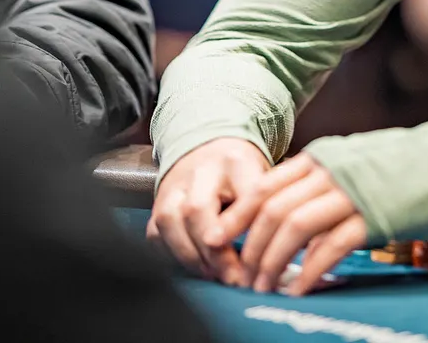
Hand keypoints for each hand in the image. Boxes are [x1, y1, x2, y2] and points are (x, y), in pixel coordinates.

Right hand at [148, 138, 269, 284]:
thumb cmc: (243, 175)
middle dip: (213, 251)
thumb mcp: (264, 181)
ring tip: (211, 274)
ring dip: (190, 255)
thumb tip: (271, 255)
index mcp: (237, 162)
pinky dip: (172, 255)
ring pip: (170, 219)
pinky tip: (193, 267)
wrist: (209, 150)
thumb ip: (267, 211)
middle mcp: (201, 170)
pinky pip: (156, 232)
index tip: (250, 258)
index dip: (243, 226)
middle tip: (232, 278)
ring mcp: (175, 185)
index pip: (244, 193)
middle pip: (198, 209)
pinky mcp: (158, 203)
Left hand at [209, 153, 366, 295]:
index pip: (264, 186)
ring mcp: (351, 193)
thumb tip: (283, 222)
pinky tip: (300, 289)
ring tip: (264, 287)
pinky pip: (331, 246)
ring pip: (295, 227)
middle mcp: (330, 172)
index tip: (216, 238)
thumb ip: (315, 186)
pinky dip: (310, 271)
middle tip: (241, 275)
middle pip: (274, 210)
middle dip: (251, 246)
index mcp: (320, 158)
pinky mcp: (373, 217)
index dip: (237, 215)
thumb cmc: (396, 171)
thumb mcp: (348, 167)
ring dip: (274, 262)